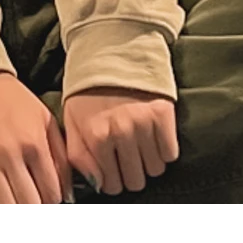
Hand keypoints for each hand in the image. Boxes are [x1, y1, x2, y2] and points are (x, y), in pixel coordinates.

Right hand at [0, 71, 70, 203]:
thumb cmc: (11, 99)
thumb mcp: (45, 119)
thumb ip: (60, 154)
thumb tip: (66, 189)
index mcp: (35, 144)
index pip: (51, 192)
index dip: (52, 203)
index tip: (48, 203)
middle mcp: (12, 153)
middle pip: (29, 202)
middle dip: (34, 210)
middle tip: (32, 208)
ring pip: (3, 203)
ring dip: (11, 209)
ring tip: (14, 206)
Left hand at [62, 88, 177, 194]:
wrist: (110, 57)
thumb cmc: (87, 94)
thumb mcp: (72, 123)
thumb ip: (79, 157)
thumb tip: (97, 185)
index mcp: (95, 135)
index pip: (111, 185)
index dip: (112, 182)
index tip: (112, 172)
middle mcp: (120, 131)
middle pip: (136, 182)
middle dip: (130, 175)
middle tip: (125, 159)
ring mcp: (144, 123)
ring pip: (155, 170)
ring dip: (147, 163)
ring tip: (137, 146)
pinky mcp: (163, 114)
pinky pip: (170, 154)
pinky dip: (163, 151)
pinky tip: (151, 138)